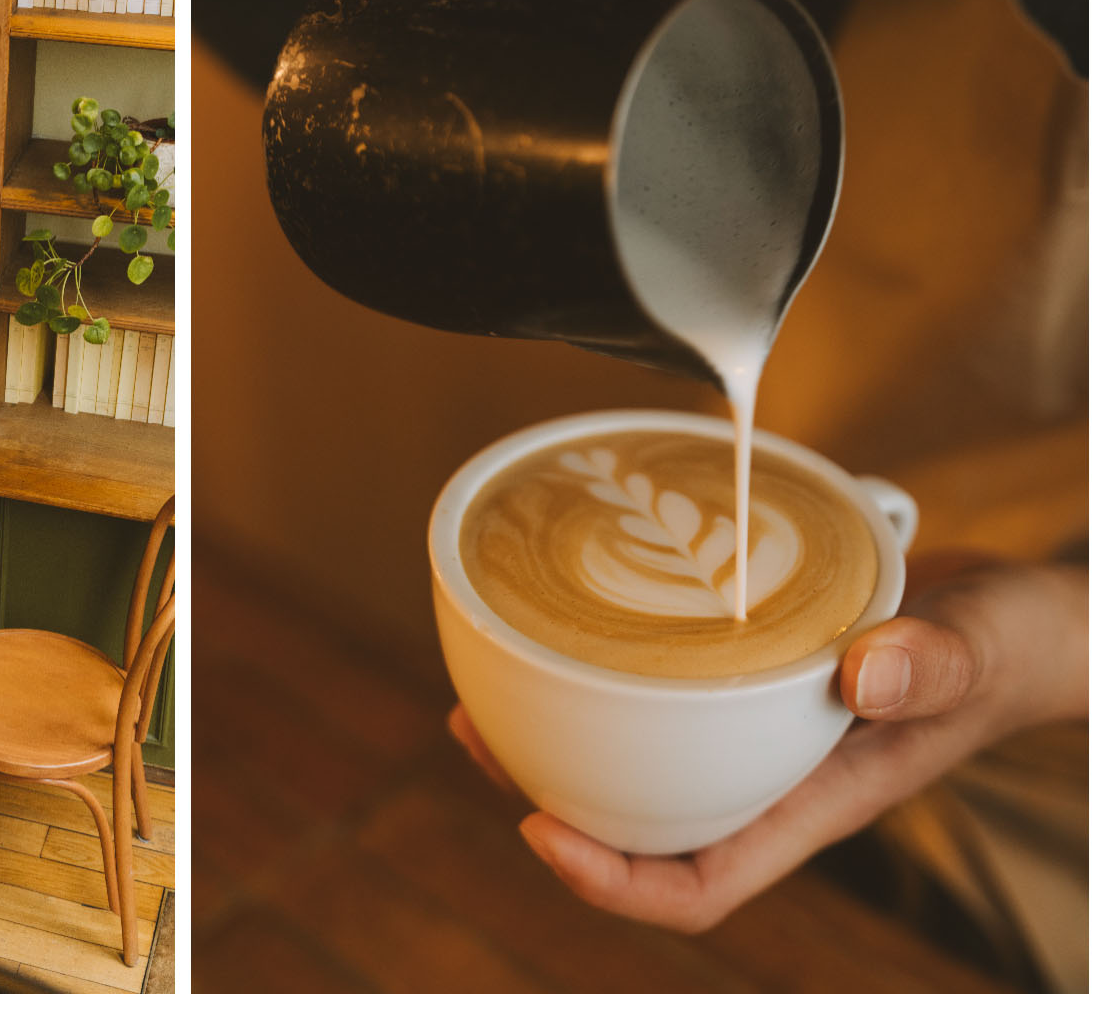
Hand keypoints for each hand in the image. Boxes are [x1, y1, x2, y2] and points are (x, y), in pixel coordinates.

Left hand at [450, 555, 1086, 931]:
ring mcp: (755, 734)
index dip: (609, 878)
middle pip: (639, 829)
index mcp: (813, 801)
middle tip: (474, 731)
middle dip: (549, 799)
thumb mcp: (984, 646)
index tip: (534, 824)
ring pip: (637, 767)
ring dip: (558, 740)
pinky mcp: (748, 683)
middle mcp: (770, 777)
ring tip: (487, 692)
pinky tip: (563, 629)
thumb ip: (934, 666)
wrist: (1024, 613)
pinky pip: (660, 701)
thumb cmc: (1012, 642)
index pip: (699, 884)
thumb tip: (861, 677)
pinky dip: (604, 680)